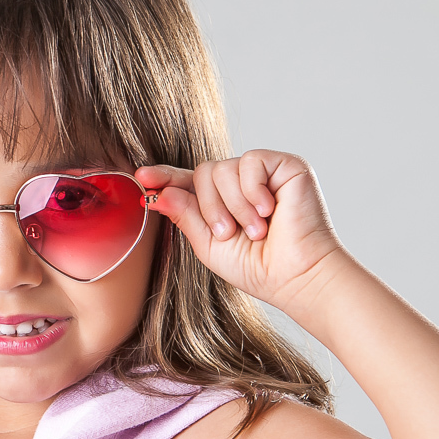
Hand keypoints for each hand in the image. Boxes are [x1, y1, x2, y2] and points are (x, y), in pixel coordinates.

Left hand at [135, 150, 345, 311]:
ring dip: (234, 206)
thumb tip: (157, 193)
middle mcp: (240, 184)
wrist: (296, 276)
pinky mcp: (284, 165)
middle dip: (209, 206)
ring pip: (223, 169)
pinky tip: (269, 211)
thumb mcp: (208, 245)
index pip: (188, 181)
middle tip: (228, 233)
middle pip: (203, 172)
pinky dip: (253, 191)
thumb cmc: (257, 267)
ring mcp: (262, 173)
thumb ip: (184, 216)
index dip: (165, 177)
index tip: (142, 177)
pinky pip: (250, 162)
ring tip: (256, 230)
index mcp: (221, 202)